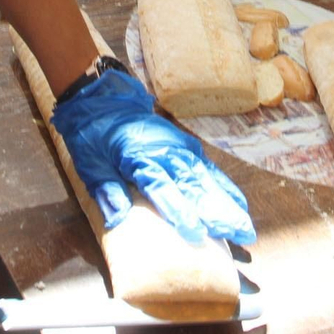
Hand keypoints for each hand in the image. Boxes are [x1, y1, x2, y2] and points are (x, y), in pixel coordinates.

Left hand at [50, 68, 255, 244]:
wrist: (103, 97)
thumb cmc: (92, 133)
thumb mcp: (88, 162)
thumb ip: (106, 190)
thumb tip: (117, 221)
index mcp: (139, 156)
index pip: (162, 187)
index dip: (180, 211)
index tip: (195, 234)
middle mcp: (166, 151)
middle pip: (194, 185)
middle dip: (218, 213)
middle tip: (240, 235)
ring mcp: (179, 147)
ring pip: (207, 179)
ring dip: (228, 204)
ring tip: (246, 228)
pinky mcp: (185, 146)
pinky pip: (208, 169)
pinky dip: (224, 187)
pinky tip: (238, 204)